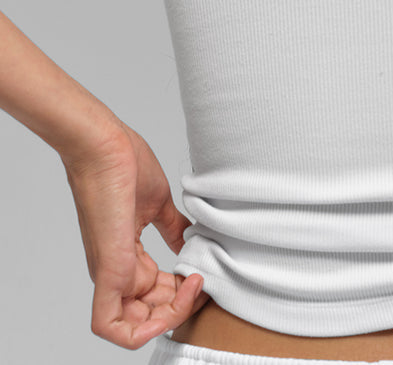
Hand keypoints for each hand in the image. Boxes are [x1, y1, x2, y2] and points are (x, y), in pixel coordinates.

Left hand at [61, 122, 209, 349]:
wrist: (104, 144)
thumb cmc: (124, 163)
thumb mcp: (157, 203)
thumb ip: (172, 227)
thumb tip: (190, 241)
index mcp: (126, 257)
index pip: (156, 295)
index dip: (183, 294)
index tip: (203, 274)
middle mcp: (115, 271)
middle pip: (149, 317)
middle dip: (181, 309)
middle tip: (202, 281)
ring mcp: (109, 273)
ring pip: (133, 329)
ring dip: (170, 318)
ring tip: (194, 284)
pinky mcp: (108, 271)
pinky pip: (110, 326)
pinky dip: (139, 334)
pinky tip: (170, 308)